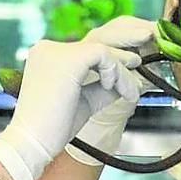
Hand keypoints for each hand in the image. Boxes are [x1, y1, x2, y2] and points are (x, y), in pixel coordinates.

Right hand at [0, 30, 144, 179]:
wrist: (33, 144)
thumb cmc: (53, 129)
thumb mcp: (85, 100)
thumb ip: (103, 85)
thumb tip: (129, 76)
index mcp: (48, 56)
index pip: (89, 44)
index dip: (115, 51)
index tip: (134, 63)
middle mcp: (49, 48)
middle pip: (97, 35)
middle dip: (127, 39)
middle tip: (147, 45)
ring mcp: (56, 51)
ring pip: (105, 48)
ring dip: (124, 70)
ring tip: (133, 89)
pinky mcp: (69, 59)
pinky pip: (105, 57)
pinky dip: (118, 74)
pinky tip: (119, 91)